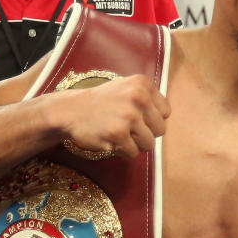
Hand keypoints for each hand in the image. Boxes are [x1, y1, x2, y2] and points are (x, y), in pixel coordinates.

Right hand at [56, 74, 170, 158]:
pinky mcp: (118, 134)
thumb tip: (166, 119)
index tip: (137, 118)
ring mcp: (128, 116)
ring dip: (135, 144)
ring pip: (148, 144)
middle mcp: (138, 97)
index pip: (166, 113)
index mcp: (143, 84)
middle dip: (145, 134)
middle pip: (160, 130)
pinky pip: (133, 153)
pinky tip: (110, 139)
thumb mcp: (127, 88)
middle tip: (127, 129)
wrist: (71, 110)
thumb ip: (149, 99)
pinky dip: (123, 151)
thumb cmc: (103, 102)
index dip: (152, 120)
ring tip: (119, 134)